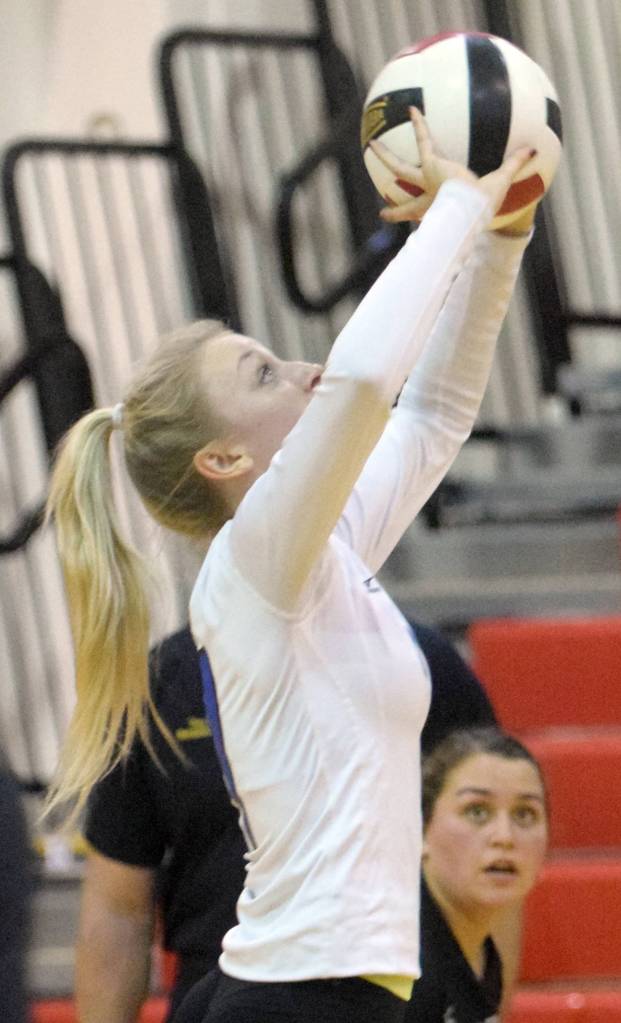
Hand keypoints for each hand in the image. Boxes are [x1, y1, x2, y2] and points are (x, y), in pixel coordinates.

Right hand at [370, 107, 535, 223]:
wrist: (472, 205)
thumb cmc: (485, 203)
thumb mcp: (501, 182)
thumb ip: (514, 165)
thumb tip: (532, 149)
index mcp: (441, 210)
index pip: (430, 220)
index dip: (422, 224)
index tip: (414, 226)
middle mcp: (429, 198)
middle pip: (407, 207)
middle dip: (395, 211)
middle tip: (383, 212)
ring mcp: (426, 181)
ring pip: (400, 169)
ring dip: (385, 157)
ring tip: (372, 146)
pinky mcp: (429, 165)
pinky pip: (422, 140)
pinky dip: (418, 124)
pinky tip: (413, 108)